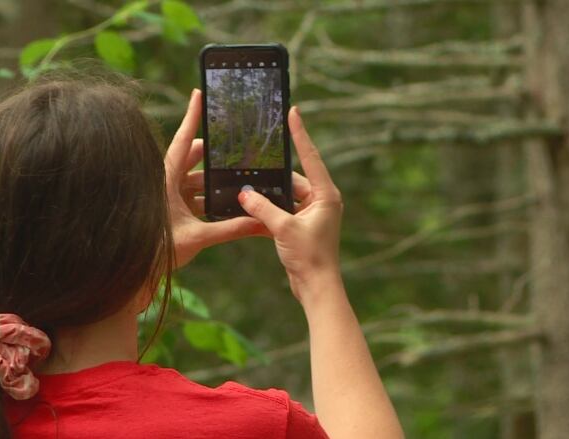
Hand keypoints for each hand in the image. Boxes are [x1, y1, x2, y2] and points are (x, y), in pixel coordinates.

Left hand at [165, 89, 262, 267]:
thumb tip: (261, 223)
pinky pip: (193, 196)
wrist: (140, 271)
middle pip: (193, 157)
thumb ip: (232, 229)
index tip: (199, 93)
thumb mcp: (199, 237)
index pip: (183, 141)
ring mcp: (168, 195)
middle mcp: (166, 182)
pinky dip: (209, 197)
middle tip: (235, 149)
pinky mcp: (171, 208)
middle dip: (214, 155)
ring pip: (195, 179)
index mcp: (167, 179)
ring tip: (238, 178)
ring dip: (214, 181)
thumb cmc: (160, 251)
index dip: (192, 117)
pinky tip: (226, 202)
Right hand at [237, 106, 342, 300]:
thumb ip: (262, 208)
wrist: (317, 288)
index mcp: (325, 195)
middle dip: (270, 178)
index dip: (300, 134)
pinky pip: (282, 212)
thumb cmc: (309, 257)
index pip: (310, 157)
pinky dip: (268, 212)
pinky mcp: (302, 227)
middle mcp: (321, 201)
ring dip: (266, 198)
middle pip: (292, 179)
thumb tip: (243, 192)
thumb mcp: (282, 228)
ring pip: (284, 197)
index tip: (294, 112)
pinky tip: (249, 210)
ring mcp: (312, 214)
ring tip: (245, 191)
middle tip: (250, 165)